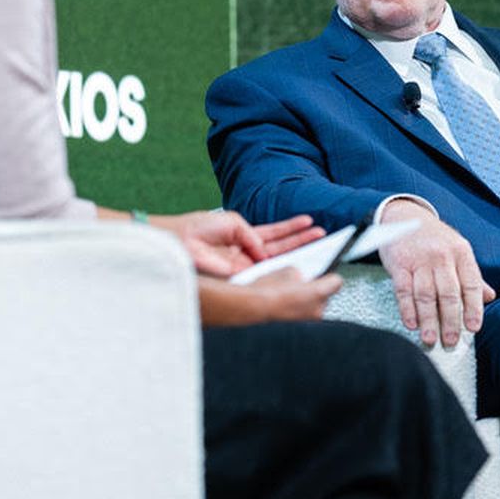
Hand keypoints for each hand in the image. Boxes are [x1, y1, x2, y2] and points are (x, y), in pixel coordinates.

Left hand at [153, 211, 321, 276]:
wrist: (178, 240)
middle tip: (321, 234)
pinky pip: (261, 271)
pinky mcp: (239, 275)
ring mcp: (245, 264)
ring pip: (276, 258)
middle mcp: (247, 252)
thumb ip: (252, 235)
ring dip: (296, 250)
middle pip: (280, 246)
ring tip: (316, 239)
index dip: (292, 229)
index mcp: (244, 236)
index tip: (310, 223)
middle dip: (301, 239)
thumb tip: (265, 252)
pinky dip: (276, 267)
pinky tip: (292, 262)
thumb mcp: (232, 222)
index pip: (274, 234)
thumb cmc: (197, 229)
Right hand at [197, 269, 343, 326]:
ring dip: (304, 308)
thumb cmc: (265, 292)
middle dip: (314, 294)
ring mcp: (309, 326)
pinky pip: (303, 324)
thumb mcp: (285, 272)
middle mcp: (319, 311)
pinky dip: (295, 319)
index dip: (328, 278)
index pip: (336, 282)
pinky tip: (283, 314)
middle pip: (324, 299)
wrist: (250, 311)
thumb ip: (299, 274)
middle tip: (298, 290)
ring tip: (286, 303)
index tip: (324, 277)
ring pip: (313, 312)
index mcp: (320, 292)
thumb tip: (300, 278)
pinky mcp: (301, 336)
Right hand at [378, 200, 493, 347]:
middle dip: (450, 320)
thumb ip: (472, 276)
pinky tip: (412, 323)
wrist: (404, 216)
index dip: (474, 307)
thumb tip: (489, 297)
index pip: (471, 284)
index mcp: (461, 253)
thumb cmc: (434, 238)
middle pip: (448, 293)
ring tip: (430, 338)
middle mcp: (442, 256)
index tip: (473, 327)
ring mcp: (420, 260)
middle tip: (450, 340)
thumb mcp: (458, 250)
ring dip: (428, 320)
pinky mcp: (399, 263)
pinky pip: (404, 290)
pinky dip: (407, 309)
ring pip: (426, 294)